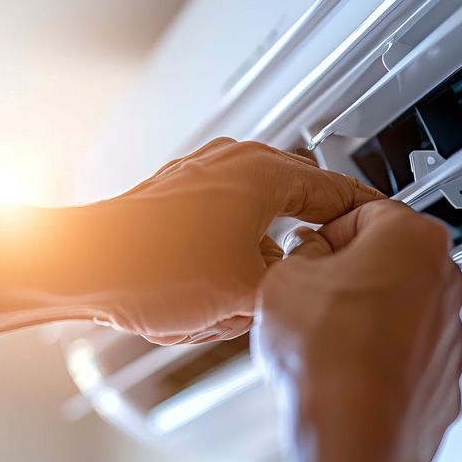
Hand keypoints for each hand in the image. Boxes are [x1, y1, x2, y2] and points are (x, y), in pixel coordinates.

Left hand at [83, 138, 383, 343]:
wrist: (78, 265)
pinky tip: (206, 294)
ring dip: (255, 262)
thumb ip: (295, 284)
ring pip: (259, 223)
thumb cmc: (148, 268)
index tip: (383, 235)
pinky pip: (224, 229)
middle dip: (297, 252)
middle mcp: (235, 163)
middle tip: (302, 283)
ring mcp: (204, 176)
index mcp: (265, 172)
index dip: (365, 221)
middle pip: (298, 206)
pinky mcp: (177, 198)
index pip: (339, 191)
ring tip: (233, 298)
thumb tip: (304, 283)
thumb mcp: (246, 293)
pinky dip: (226, 260)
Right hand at [253, 200, 461, 461]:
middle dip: (351, 272)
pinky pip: (406, 352)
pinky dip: (380, 356)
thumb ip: (302, 250)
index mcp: (414, 240)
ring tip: (325, 337)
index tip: (311, 248)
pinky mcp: (444, 376)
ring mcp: (450, 332)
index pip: (365, 211)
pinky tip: (345, 367)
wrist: (352, 435)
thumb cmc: (329, 360)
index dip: (327, 231)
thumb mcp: (286, 277)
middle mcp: (445, 282)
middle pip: (390, 258)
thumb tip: (308, 252)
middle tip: (313, 292)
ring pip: (400, 306)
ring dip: (366, 315)